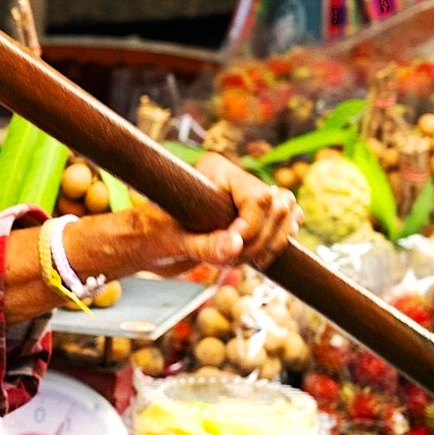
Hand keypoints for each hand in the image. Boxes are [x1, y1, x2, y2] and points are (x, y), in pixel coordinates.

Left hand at [120, 154, 300, 273]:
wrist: (147, 244)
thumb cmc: (152, 236)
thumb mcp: (174, 242)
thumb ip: (204, 245)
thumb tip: (235, 247)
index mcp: (217, 172)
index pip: (257, 197)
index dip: (252, 229)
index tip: (234, 252)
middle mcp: (236, 181)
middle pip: (279, 204)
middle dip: (261, 240)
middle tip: (233, 261)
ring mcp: (246, 198)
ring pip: (286, 213)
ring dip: (271, 244)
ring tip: (238, 262)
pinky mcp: (252, 217)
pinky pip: (283, 224)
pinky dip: (277, 242)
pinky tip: (261, 259)